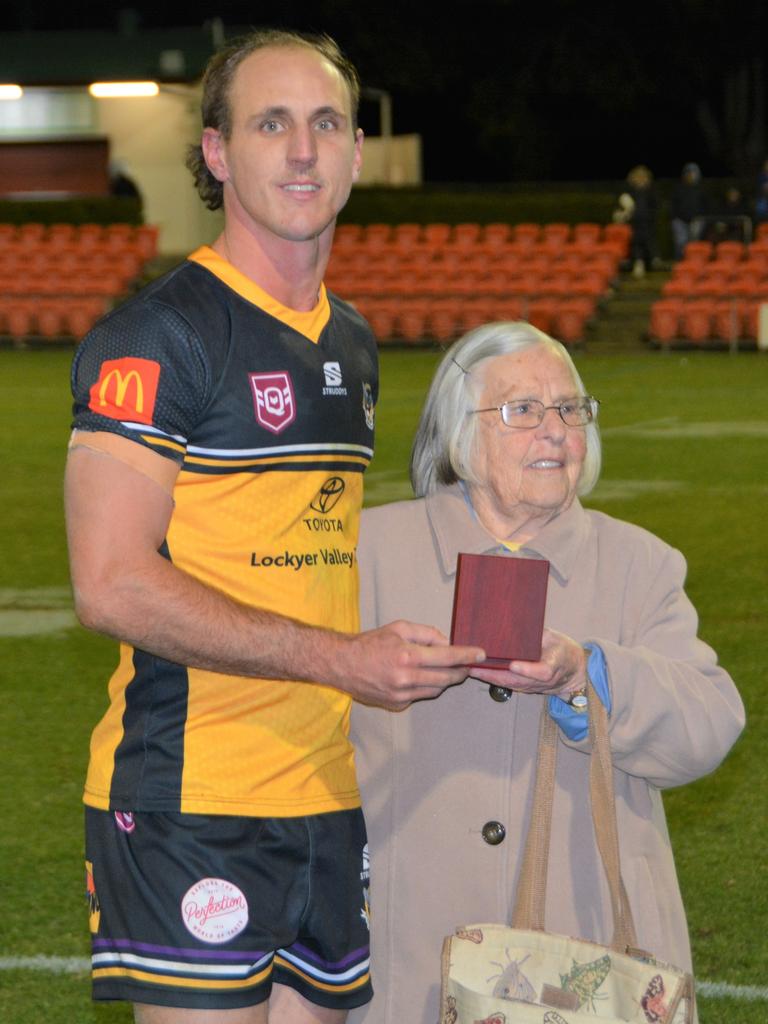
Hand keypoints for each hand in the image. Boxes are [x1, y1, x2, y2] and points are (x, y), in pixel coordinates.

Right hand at [335, 620, 484, 710]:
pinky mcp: (396, 705)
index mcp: (407, 655)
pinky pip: (420, 696)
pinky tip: (419, 677)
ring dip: (444, 680)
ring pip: (435, 689)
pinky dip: (426, 687)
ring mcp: (401, 695)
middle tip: (467, 665)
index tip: (481, 655)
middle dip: (461, 671)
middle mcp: (406, 678)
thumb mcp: (399, 628)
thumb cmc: (370, 643)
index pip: (447, 657)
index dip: (466, 656)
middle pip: (446, 678)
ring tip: (445, 669)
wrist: (342, 664)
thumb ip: (426, 633)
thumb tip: (446, 643)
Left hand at [470, 628, 586, 699]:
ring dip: (489, 677)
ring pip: (509, 684)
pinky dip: (492, 678)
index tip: (513, 664)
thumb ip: (539, 635)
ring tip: (471, 668)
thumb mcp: (556, 638)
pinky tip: (478, 671)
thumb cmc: (563, 651)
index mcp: (553, 666)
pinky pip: (507, 684)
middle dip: (494, 674)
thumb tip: (519, 624)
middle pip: (517, 681)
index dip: (527, 669)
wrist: (574, 673)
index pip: (542, 672)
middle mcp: (542, 681)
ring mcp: (532, 686)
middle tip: (475, 665)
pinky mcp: (525, 688)